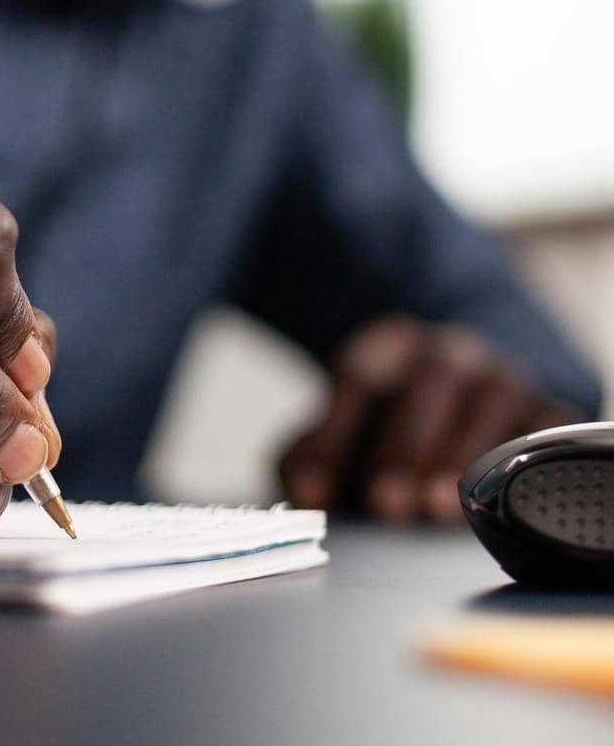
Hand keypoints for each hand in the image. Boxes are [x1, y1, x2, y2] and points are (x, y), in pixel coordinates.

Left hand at [277, 315, 576, 523]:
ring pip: (489, 403)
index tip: (320, 489)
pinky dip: (526, 460)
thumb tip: (306, 492)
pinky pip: (546, 428)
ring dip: (463, 457)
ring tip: (437, 508)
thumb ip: (312, 457)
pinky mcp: (548, 409)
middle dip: (405, 446)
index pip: (358, 377)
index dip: (337, 435)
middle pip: (429, 384)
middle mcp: (450, 351)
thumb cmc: (393, 421)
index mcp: (389, 346)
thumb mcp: (344, 426)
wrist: (472, 390)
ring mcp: (504, 377)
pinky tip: (504, 497)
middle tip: (386, 501)